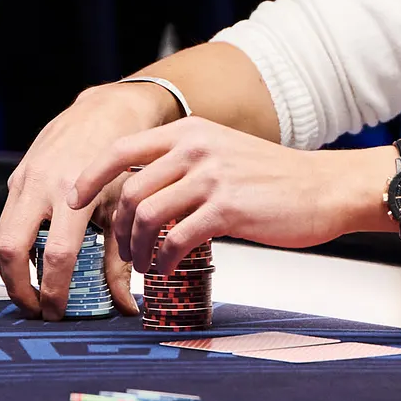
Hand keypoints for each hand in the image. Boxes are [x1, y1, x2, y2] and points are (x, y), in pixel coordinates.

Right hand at [0, 82, 168, 316]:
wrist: (104, 111)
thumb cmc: (121, 159)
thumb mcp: (124, 207)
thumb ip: (120, 260)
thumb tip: (124, 306)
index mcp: (74, 192)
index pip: (56, 254)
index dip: (53, 290)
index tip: (57, 313)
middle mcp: (41, 186)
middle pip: (10, 249)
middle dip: (17, 288)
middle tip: (34, 310)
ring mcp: (22, 181)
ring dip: (9, 273)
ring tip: (30, 293)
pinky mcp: (15, 180)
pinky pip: (4, 222)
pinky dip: (13, 248)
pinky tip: (31, 263)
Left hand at [66, 119, 383, 273]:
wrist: (326, 188)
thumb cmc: (277, 178)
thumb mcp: (224, 151)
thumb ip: (185, 162)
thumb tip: (142, 191)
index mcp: (191, 131)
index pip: (121, 148)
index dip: (89, 176)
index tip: (74, 200)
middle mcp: (197, 148)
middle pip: (129, 191)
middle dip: (117, 229)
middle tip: (124, 251)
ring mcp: (212, 177)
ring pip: (147, 217)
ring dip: (138, 249)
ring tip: (147, 264)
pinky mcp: (228, 209)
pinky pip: (177, 240)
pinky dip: (164, 260)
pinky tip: (169, 268)